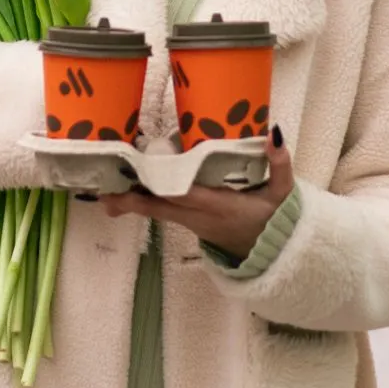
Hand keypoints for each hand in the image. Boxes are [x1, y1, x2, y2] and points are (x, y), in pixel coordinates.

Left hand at [99, 124, 293, 260]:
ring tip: (105, 196)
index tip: (142, 175)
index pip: (187, 195)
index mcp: (221, 206)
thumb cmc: (276, 219)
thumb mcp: (283, 193)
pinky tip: (124, 198)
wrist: (275, 254)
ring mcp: (193, 224)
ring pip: (158, 213)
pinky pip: (163, 214)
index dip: (164, 186)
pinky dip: (144, 206)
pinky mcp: (190, 224)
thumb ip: (280, 164)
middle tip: (105, 194)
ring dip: (133, 204)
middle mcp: (201, 217)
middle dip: (133, 201)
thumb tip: (274, 132)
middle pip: (162, 209)